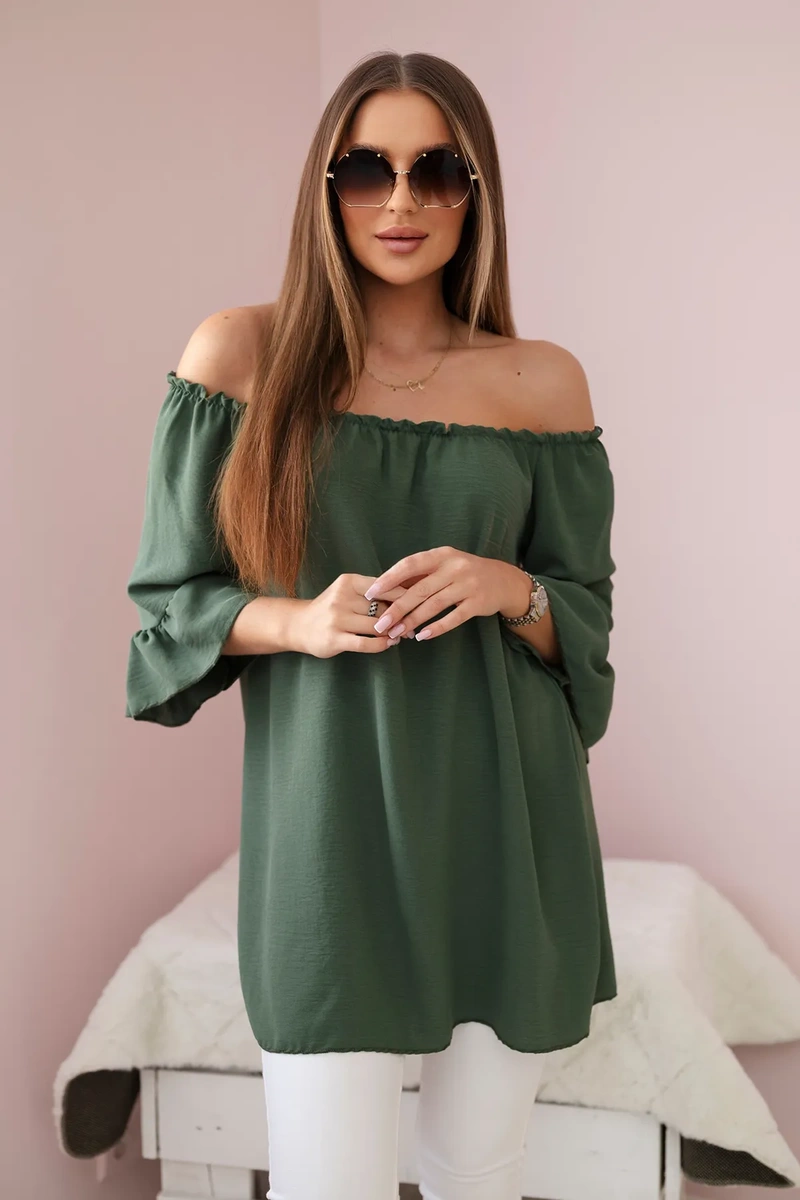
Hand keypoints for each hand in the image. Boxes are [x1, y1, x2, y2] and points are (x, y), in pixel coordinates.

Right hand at [292, 573, 410, 657]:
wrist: (298, 625)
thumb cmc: (329, 608)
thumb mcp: (347, 591)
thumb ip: (372, 592)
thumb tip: (408, 597)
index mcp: (348, 582)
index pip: (385, 587)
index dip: (404, 597)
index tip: (417, 604)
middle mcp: (342, 598)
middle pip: (383, 609)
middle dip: (400, 618)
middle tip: (411, 625)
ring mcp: (337, 619)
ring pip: (377, 626)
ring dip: (393, 633)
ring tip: (400, 635)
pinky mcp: (335, 639)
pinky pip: (368, 644)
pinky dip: (382, 645)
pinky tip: (387, 644)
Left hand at [363, 547, 529, 641]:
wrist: (503, 580)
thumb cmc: (464, 572)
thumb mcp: (444, 565)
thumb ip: (419, 575)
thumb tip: (386, 588)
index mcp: (441, 555)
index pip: (410, 565)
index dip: (389, 579)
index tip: (371, 593)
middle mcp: (455, 567)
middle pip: (420, 589)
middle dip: (397, 608)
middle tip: (380, 623)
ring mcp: (468, 585)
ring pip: (434, 605)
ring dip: (413, 621)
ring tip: (397, 633)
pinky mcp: (478, 603)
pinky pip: (454, 618)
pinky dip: (437, 628)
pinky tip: (422, 636)